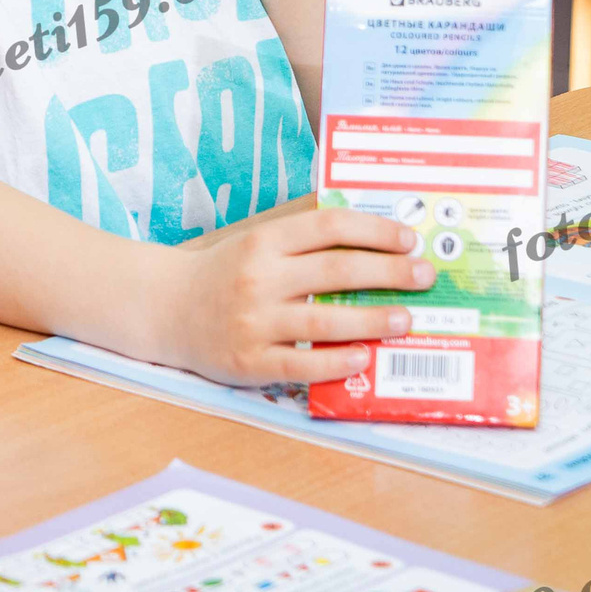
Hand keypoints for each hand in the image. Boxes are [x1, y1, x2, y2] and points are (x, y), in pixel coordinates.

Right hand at [163, 206, 433, 385]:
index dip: (374, 231)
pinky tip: (364, 358)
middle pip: (336, 271)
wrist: (165, 308)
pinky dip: (338, 362)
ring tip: (406, 319)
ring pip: (325, 321)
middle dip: (390, 272)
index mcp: (263, 242)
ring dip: (374, 320)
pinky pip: (302, 364)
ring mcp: (254, 322)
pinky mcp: (249, 361)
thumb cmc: (222, 274)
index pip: (328, 227)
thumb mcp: (254, 243)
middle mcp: (259, 278)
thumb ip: (302, 238)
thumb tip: (369, 234)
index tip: (409, 239)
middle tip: (425, 276)